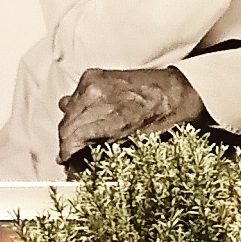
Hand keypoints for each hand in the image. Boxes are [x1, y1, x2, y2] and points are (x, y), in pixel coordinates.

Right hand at [57, 66, 206, 165]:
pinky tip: (90, 117)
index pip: (71, 138)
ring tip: (82, 137)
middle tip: (73, 155)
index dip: (66, 154)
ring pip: (67, 111)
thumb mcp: (133, 144)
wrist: (174, 91)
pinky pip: (75, 96)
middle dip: (67, 142)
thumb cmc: (162, 117)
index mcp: (110, 116)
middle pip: (66, 125)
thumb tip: (79, 166)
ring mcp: (94, 82)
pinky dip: (78, 109)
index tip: (67, 162)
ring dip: (71, 126)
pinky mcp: (93, 75)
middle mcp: (97, 96)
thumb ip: (100, 152)